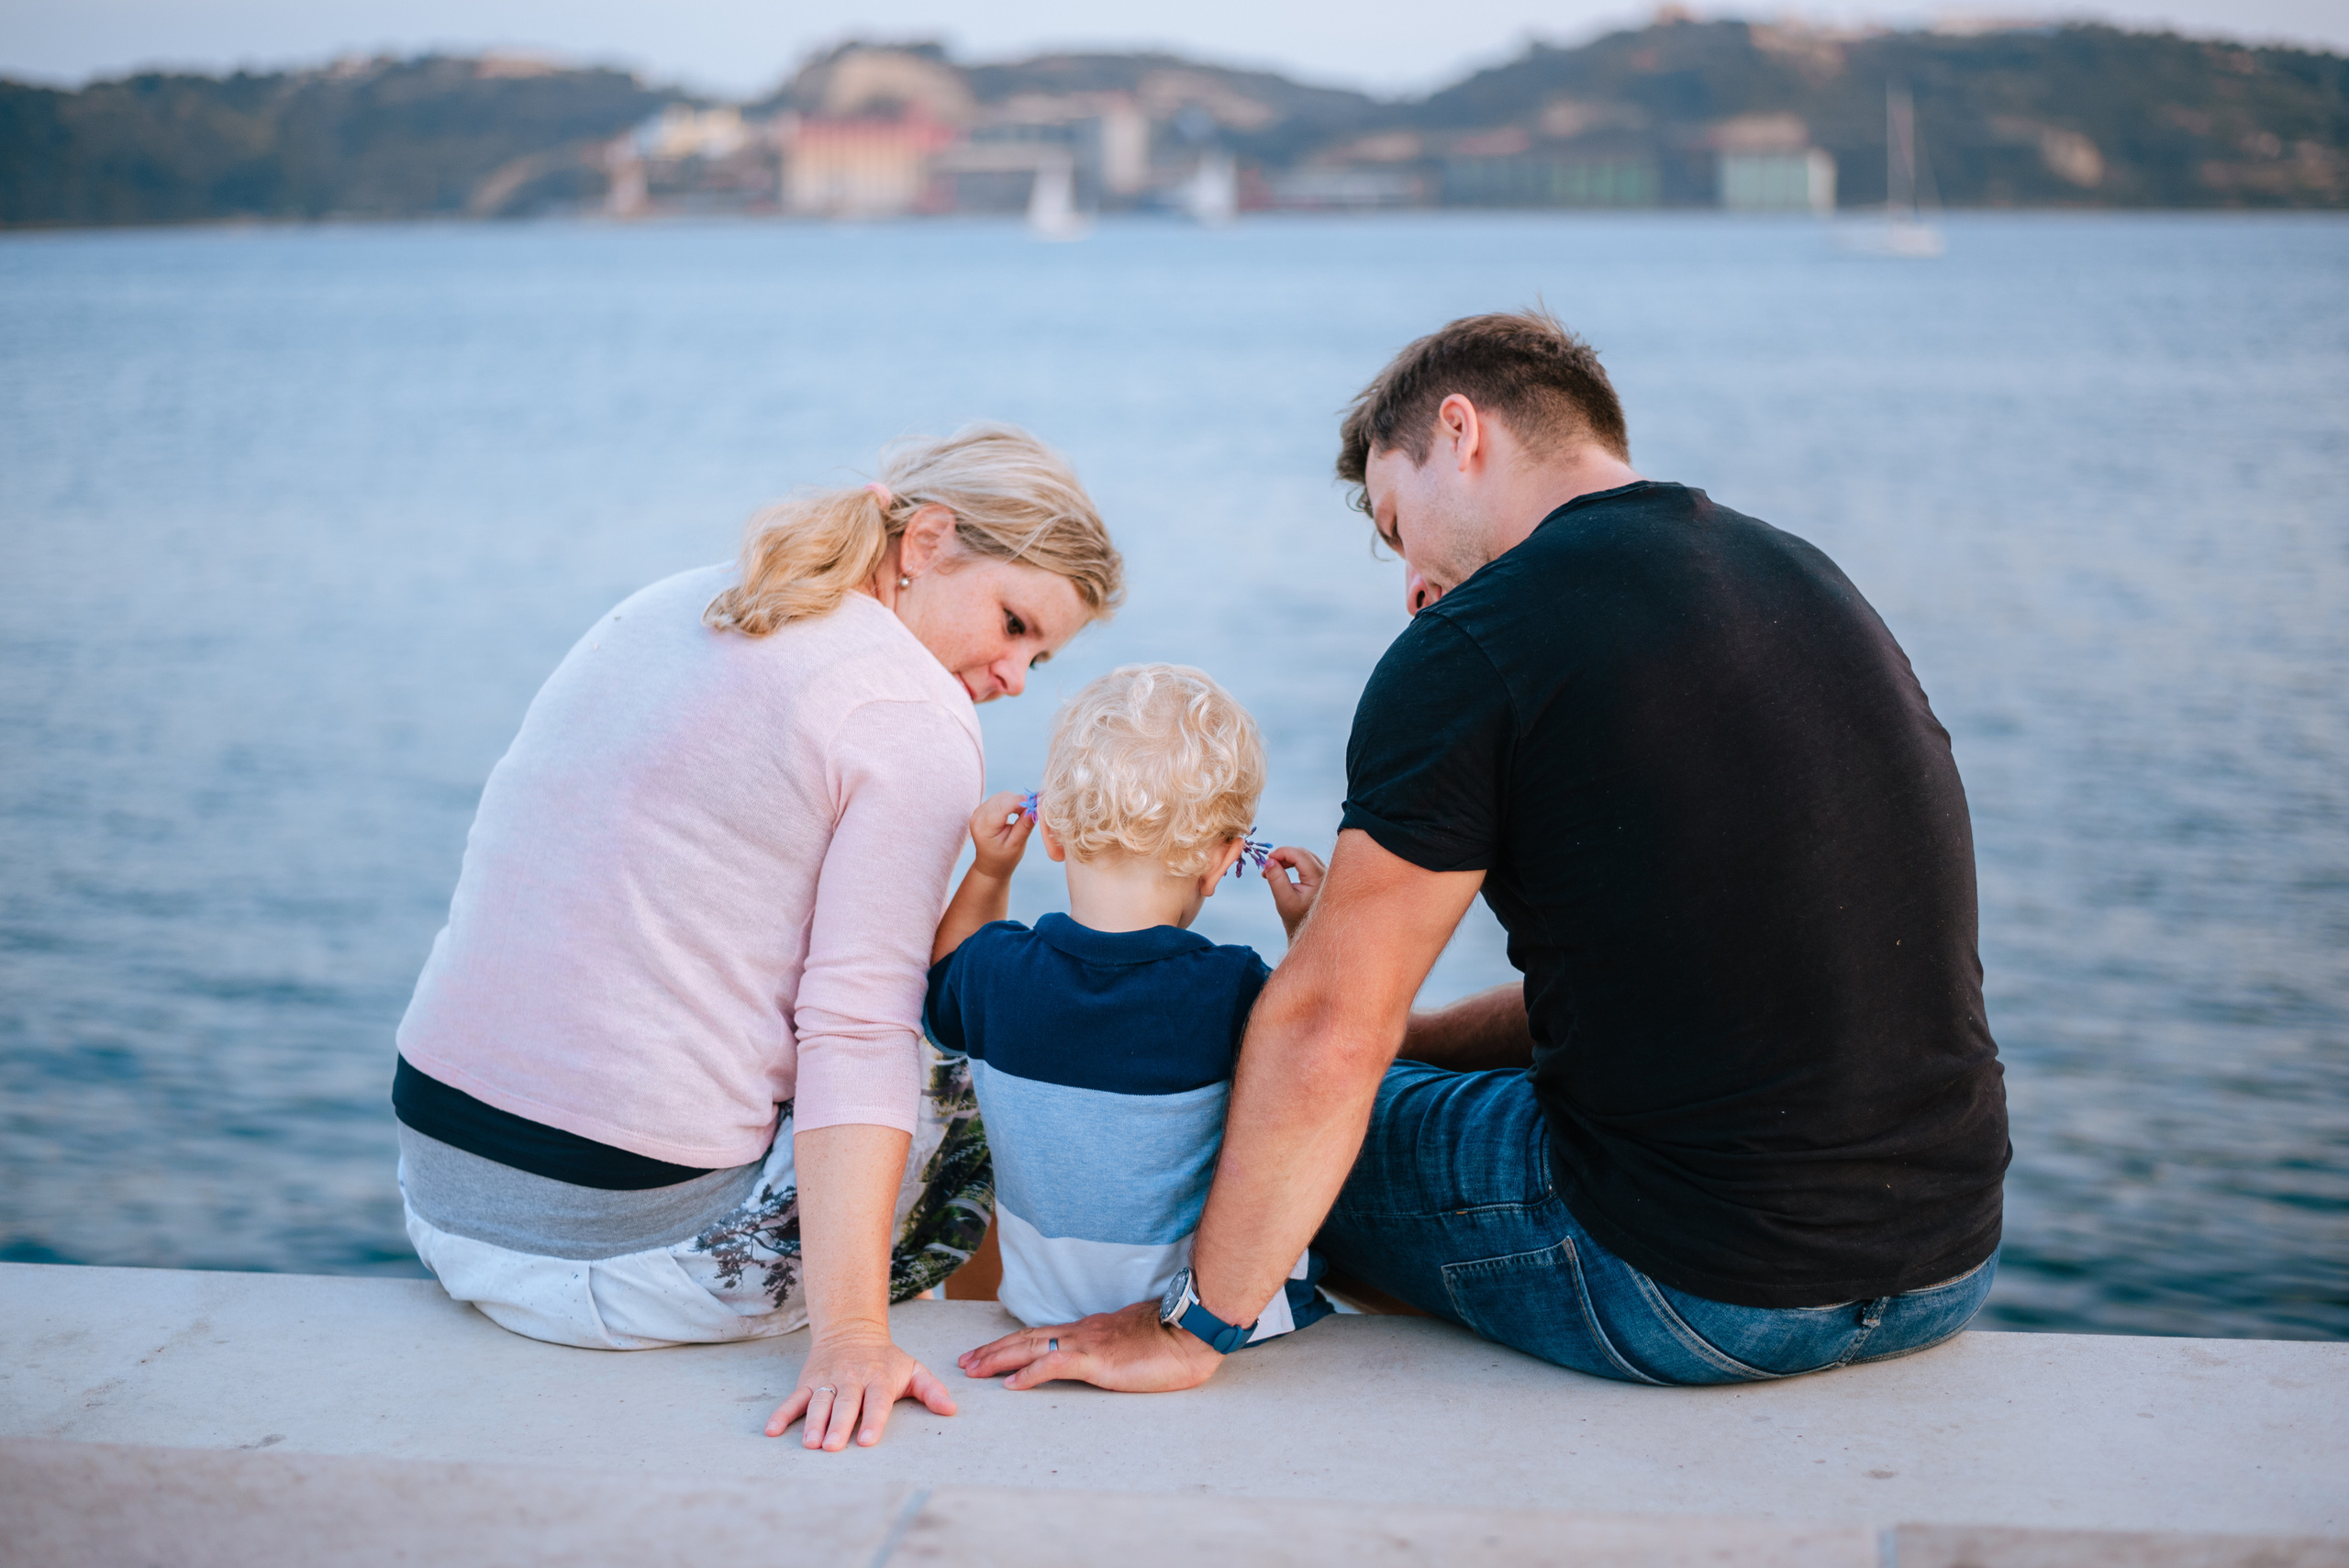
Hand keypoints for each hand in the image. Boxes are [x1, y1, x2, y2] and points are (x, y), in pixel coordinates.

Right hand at [765, 1325, 955, 1450]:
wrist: (852, 1328)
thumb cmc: (887, 1359)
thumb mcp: (913, 1368)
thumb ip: (931, 1390)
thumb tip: (951, 1410)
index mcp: (879, 1378)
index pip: (876, 1401)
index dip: (872, 1420)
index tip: (867, 1441)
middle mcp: (852, 1378)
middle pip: (845, 1404)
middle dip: (839, 1426)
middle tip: (833, 1447)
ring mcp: (828, 1379)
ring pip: (819, 1402)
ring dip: (813, 1423)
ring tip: (810, 1444)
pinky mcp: (809, 1381)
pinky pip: (794, 1398)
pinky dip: (782, 1413)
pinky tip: (772, 1430)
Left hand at [956, 1300, 1222, 1391]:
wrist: (1190, 1333)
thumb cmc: (1172, 1339)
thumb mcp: (1135, 1342)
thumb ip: (1115, 1346)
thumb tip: (1107, 1353)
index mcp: (1091, 1330)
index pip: (1043, 1335)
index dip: (1013, 1342)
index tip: (989, 1351)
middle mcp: (1083, 1333)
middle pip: (1027, 1338)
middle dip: (994, 1350)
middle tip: (966, 1361)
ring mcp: (1088, 1344)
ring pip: (1031, 1348)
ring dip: (999, 1359)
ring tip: (974, 1369)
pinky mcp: (1097, 1361)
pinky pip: (1054, 1365)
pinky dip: (1028, 1374)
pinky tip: (1010, 1384)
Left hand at [968, 790, 1036, 879]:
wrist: (990, 865)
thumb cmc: (1004, 858)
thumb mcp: (1017, 844)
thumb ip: (1025, 825)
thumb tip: (1035, 807)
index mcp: (984, 827)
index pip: (1005, 805)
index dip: (1022, 802)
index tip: (1037, 804)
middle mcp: (978, 817)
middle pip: (1003, 798)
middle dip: (1020, 801)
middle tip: (1032, 811)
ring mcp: (978, 812)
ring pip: (1002, 796)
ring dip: (1015, 801)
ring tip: (1024, 815)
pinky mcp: (982, 810)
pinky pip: (999, 799)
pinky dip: (1010, 802)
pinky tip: (1015, 813)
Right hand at [1262, 846, 1325, 940]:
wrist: (1310, 931)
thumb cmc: (1296, 918)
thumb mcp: (1284, 900)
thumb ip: (1276, 879)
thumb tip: (1269, 860)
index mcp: (1319, 879)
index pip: (1300, 855)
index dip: (1282, 852)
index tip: (1266, 860)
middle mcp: (1327, 873)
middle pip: (1303, 853)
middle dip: (1283, 856)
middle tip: (1266, 867)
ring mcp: (1327, 874)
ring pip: (1305, 856)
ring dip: (1286, 859)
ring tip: (1271, 871)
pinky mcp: (1322, 875)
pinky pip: (1307, 861)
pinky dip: (1292, 863)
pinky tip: (1281, 871)